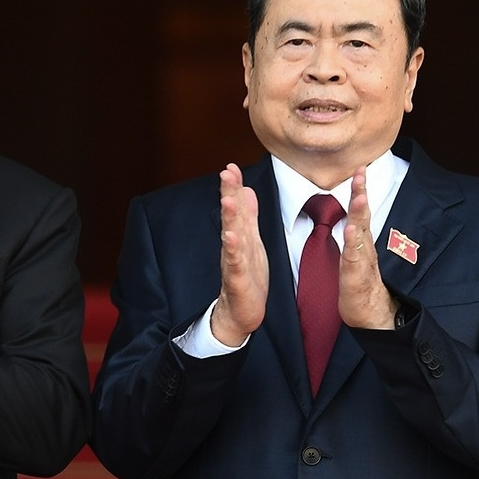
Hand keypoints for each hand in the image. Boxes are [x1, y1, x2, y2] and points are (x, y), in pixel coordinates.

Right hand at [211, 162, 267, 345]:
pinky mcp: (237, 279)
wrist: (241, 312)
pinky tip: (230, 237)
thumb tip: (247, 190)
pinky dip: (232, 249)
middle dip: (229, 193)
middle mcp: (234, 245)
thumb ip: (249, 217)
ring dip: (229, 218)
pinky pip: (234, 263)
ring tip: (228, 199)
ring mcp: (234, 261)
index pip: (237, 207)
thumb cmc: (248, 277)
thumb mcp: (252, 242)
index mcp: (241, 236)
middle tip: (226, 172)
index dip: (234, 186)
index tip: (231, 165)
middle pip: (232, 216)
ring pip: (231, 236)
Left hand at [339, 170, 397, 329]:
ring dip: (359, 214)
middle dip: (361, 193)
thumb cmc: (363, 290)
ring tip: (358, 195)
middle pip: (363, 217)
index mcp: (362, 245)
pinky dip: (354, 244)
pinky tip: (350, 231)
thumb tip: (351, 222)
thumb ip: (354, 242)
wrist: (374, 320)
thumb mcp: (355, 262)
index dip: (360, 191)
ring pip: (361, 235)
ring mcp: (362, 264)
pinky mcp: (357, 280)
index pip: (360, 213)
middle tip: (361, 170)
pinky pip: (355, 260)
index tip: (360, 168)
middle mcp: (365, 250)